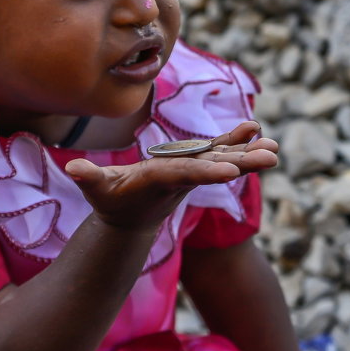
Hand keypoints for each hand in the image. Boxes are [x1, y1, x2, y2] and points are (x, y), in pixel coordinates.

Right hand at [65, 122, 277, 231]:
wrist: (130, 221)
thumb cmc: (111, 202)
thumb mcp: (97, 191)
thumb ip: (88, 179)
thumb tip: (73, 169)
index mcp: (160, 181)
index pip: (185, 175)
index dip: (207, 171)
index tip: (231, 171)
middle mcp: (181, 177)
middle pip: (215, 167)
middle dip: (243, 162)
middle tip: (272, 158)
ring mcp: (190, 172)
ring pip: (223, 158)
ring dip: (249, 152)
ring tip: (276, 148)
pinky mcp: (192, 165)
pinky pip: (217, 150)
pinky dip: (236, 140)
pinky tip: (256, 129)